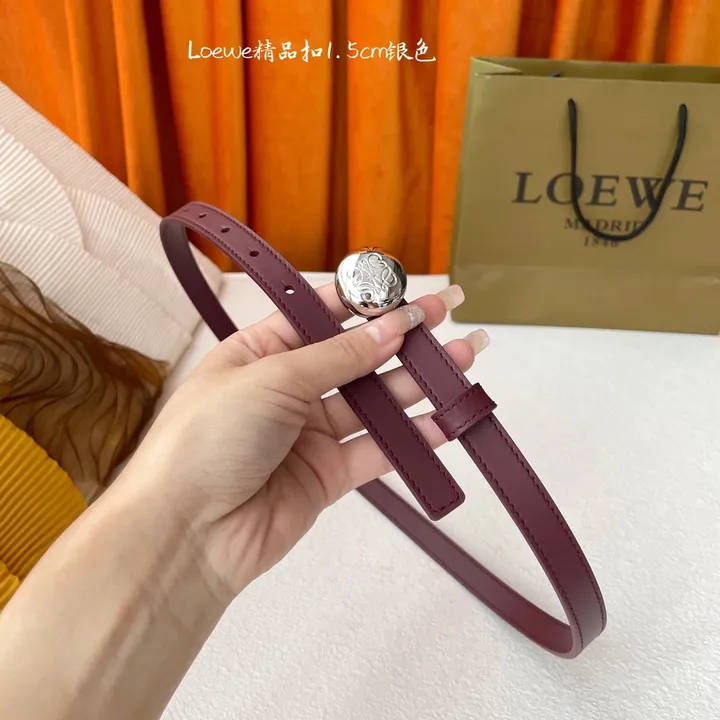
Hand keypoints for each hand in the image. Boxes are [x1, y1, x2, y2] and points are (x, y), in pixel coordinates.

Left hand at [124, 283, 487, 598]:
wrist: (186, 533)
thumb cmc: (204, 441)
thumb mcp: (271, 379)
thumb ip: (337, 356)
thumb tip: (390, 326)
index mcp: (261, 352)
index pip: (321, 314)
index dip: (365, 301)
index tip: (407, 290)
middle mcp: (288, 389)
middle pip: (357, 355)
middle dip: (404, 336)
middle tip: (449, 316)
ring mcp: (310, 433)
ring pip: (375, 402)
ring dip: (419, 384)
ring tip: (464, 361)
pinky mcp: (328, 475)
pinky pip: (378, 450)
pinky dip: (413, 438)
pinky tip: (447, 422)